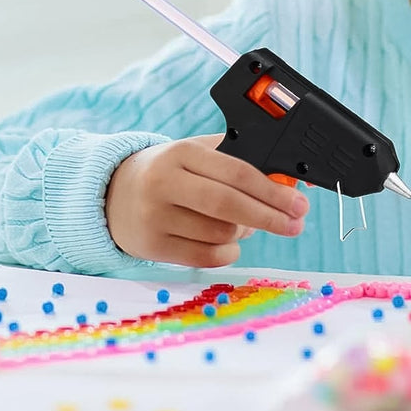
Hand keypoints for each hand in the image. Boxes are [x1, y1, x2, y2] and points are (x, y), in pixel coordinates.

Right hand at [105, 134, 308, 266]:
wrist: (110, 192)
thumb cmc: (169, 171)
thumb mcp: (198, 153)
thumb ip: (241, 160)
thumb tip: (290, 181)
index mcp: (182, 153)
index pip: (237, 172)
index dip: (274, 191)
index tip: (299, 203)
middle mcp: (165, 183)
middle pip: (229, 206)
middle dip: (270, 217)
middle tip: (296, 224)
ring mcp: (154, 217)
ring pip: (220, 233)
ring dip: (245, 232)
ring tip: (246, 224)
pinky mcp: (151, 247)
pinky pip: (204, 257)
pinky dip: (227, 251)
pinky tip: (229, 242)